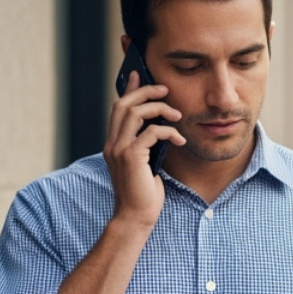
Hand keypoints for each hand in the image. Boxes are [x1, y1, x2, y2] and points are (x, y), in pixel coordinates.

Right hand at [103, 71, 184, 226]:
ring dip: (160, 108)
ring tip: (178, 115)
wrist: (135, 218)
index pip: (118, 108)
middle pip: (124, 104)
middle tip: (165, 90)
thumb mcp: (145, 165)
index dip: (129, 89)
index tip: (138, 74)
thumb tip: (158, 130)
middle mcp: (112, 143)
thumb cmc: (143, 195)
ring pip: (135, 113)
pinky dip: (169, 131)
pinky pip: (152, 131)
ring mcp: (119, 149)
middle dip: (146, 92)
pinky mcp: (131, 156)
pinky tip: (180, 140)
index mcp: (113, 144)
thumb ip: (146, 147)